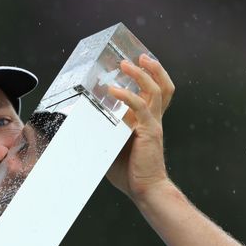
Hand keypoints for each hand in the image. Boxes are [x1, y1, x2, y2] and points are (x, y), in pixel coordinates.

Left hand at [105, 54, 174, 200]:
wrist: (145, 189)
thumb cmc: (129, 172)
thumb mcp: (113, 146)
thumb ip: (105, 133)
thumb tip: (82, 126)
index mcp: (147, 121)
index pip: (153, 94)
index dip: (148, 77)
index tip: (134, 65)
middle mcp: (153, 119)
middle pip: (163, 86)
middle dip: (153, 68)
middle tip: (139, 57)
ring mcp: (153, 123)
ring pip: (155, 90)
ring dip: (140, 74)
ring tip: (127, 64)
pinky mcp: (150, 131)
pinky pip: (140, 107)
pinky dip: (127, 96)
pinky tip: (114, 90)